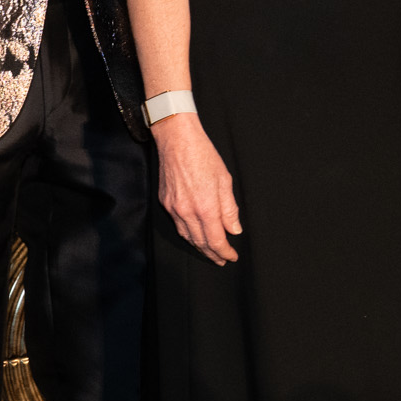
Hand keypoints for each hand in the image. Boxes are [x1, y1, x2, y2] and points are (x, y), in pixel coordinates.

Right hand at [153, 112, 240, 264]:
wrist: (177, 140)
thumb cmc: (203, 156)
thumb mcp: (225, 181)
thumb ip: (230, 209)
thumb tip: (234, 230)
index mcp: (205, 207)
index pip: (216, 240)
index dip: (225, 252)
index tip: (231, 256)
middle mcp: (187, 212)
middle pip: (200, 243)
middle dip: (212, 254)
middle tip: (221, 260)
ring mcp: (174, 208)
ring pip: (187, 236)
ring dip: (199, 247)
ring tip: (210, 251)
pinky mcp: (165, 202)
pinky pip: (178, 225)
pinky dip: (188, 233)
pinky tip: (195, 233)